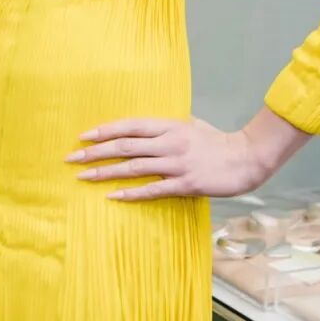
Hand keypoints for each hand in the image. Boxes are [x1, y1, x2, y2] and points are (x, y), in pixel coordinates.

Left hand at [66, 116, 270, 201]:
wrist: (247, 159)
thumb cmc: (218, 141)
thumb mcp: (193, 124)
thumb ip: (169, 126)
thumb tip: (148, 127)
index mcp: (170, 126)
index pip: (130, 126)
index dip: (105, 131)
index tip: (83, 136)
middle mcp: (170, 143)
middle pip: (125, 146)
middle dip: (95, 152)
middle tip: (72, 158)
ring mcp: (177, 164)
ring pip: (134, 168)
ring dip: (106, 172)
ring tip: (84, 177)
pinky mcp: (186, 184)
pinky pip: (152, 190)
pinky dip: (131, 193)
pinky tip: (113, 196)